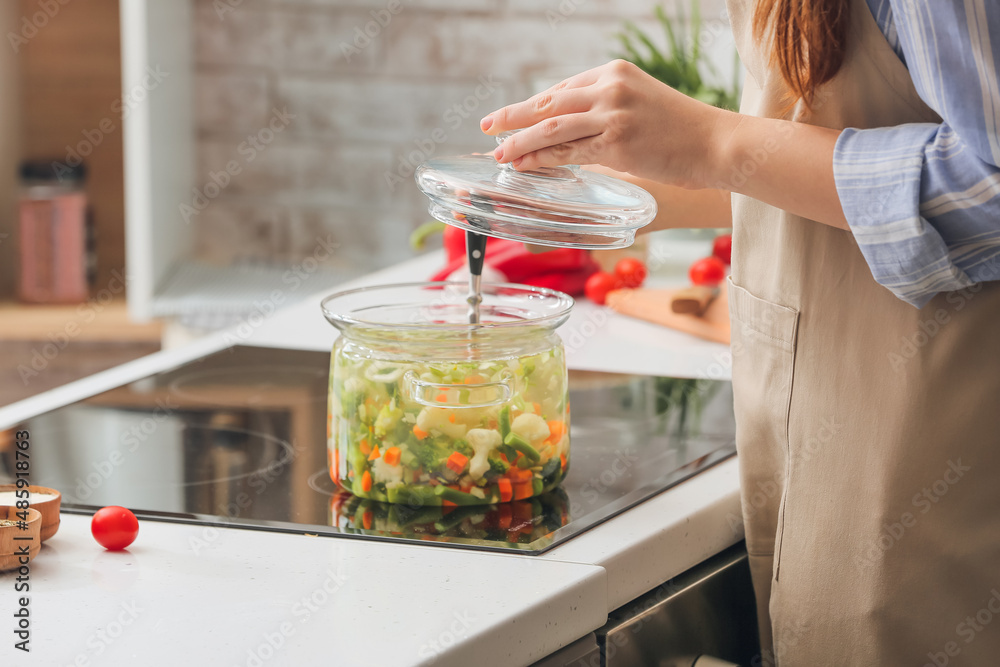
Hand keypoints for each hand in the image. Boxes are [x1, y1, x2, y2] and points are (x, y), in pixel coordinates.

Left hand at [480, 60, 732, 189]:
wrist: (718, 144)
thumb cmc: (682, 131)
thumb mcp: (640, 106)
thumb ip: (605, 114)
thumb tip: (571, 136)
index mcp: (614, 72)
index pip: (562, 90)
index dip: (532, 107)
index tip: (510, 117)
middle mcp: (610, 88)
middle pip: (548, 103)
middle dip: (513, 116)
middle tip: (487, 126)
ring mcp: (612, 115)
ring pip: (552, 128)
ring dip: (520, 142)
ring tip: (499, 153)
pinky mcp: (616, 143)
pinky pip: (569, 153)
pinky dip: (542, 160)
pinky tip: (525, 166)